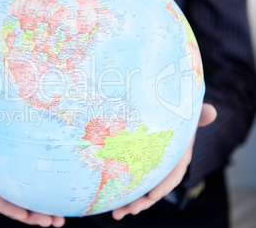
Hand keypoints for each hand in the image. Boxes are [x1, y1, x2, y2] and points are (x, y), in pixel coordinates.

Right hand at [0, 146, 64, 226]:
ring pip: (26, 201)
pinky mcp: (20, 176)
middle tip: (50, 222)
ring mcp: (9, 183)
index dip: (9, 208)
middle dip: (32, 216)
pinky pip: (32, 189)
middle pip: (15, 206)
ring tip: (60, 220)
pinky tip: (60, 204)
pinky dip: (45, 197)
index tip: (24, 215)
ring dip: (43, 212)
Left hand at [112, 103, 216, 219]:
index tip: (153, 195)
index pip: (174, 173)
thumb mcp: (187, 114)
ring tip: (117, 213)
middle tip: (132, 210)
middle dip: (144, 201)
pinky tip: (110, 204)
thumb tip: (212, 112)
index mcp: (178, 156)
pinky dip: (122, 193)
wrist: (161, 110)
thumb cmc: (176, 114)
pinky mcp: (136, 166)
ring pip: (141, 189)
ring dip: (130, 203)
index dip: (164, 185)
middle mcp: (165, 166)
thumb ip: (199, 115)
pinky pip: (130, 182)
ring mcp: (150, 168)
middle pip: (155, 187)